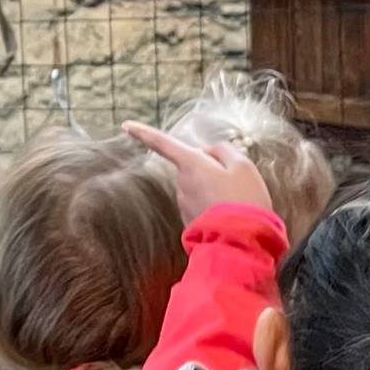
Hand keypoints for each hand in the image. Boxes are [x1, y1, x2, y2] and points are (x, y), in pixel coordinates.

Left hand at [128, 121, 271, 220]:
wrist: (241, 243)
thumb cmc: (243, 200)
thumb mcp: (243, 166)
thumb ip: (225, 151)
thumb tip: (210, 152)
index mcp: (191, 165)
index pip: (163, 144)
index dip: (144, 133)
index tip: (126, 125)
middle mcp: (181, 184)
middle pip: (192, 167)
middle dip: (210, 169)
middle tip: (237, 180)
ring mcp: (184, 205)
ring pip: (200, 186)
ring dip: (216, 189)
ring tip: (239, 201)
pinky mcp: (191, 222)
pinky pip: (203, 205)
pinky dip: (216, 206)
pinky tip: (233, 213)